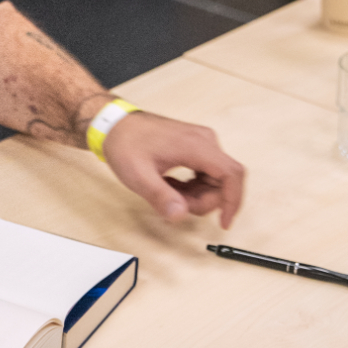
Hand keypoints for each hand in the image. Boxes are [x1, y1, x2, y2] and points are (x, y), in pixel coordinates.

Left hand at [102, 112, 244, 227]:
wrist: (114, 125)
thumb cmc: (125, 144)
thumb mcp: (138, 175)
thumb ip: (160, 196)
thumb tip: (180, 214)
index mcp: (196, 145)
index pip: (231, 174)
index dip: (232, 201)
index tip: (224, 223)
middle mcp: (204, 141)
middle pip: (222, 181)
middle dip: (203, 201)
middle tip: (175, 205)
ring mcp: (201, 142)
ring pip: (214, 180)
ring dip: (196, 195)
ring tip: (167, 192)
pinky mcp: (195, 146)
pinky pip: (204, 174)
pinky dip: (192, 187)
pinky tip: (170, 186)